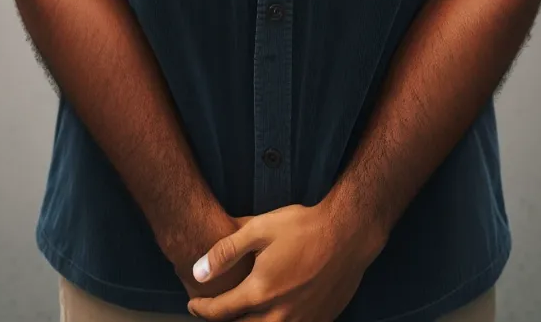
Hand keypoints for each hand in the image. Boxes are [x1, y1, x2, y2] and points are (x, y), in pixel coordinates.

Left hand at [186, 200, 377, 321]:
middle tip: (213, 312)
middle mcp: (278, 315)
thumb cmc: (303, 228)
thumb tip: (197, 272)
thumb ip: (226, 252)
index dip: (202, 309)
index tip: (192, 304)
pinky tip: (272, 312)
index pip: (220, 312)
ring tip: (240, 313)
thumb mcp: (260, 229)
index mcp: (260, 292)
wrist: (347, 236)